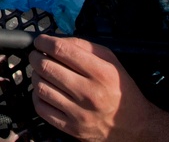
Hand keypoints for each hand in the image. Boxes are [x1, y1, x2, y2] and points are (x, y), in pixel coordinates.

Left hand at [30, 35, 156, 140]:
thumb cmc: (119, 88)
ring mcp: (79, 113)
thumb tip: (56, 40)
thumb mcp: (111, 61)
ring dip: (35, 75)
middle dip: (36, 57)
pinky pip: (42, 109)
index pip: (63, 50)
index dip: (45, 42)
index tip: (40, 41)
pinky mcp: (71, 128)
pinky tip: (43, 91)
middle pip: (47, 68)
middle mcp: (89, 93)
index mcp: (101, 73)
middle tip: (36, 55)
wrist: (133, 125)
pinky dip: (37, 96)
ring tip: (40, 72)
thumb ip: (84, 46)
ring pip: (41, 87)